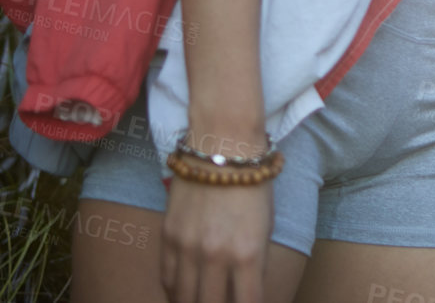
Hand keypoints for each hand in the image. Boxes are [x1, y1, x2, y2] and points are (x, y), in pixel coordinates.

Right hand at [160, 178, 273, 302]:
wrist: (222, 147)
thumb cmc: (252, 184)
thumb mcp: (266, 225)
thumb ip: (256, 261)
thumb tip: (247, 290)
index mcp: (247, 253)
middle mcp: (215, 256)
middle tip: (222, 302)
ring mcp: (188, 248)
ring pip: (184, 298)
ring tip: (200, 301)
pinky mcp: (168, 236)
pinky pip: (167, 278)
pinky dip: (175, 291)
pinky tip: (182, 294)